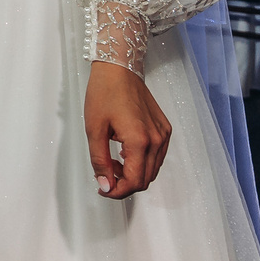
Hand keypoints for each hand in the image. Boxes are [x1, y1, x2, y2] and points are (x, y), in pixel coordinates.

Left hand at [84, 60, 172, 199]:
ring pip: (152, 170)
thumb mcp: (94, 129)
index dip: (117, 192)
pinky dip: (142, 162)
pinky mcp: (165, 129)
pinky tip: (125, 151)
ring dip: (134, 174)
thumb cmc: (104, 93)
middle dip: (125, 183)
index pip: (134, 182)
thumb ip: (100, 161)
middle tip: (105, 174)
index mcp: (139, 141)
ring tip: (113, 161)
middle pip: (145, 180)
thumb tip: (106, 185)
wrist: (119, 69)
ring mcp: (164, 135)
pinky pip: (157, 157)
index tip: (103, 189)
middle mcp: (157, 140)